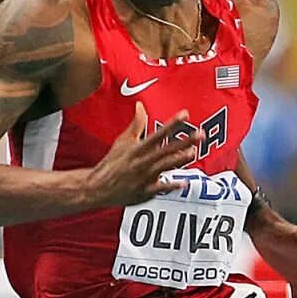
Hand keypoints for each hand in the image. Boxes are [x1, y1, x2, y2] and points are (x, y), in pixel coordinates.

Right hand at [84, 104, 201, 207]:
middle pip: (166, 149)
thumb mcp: (123, 142)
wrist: (97, 187)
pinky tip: (183, 183)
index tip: (185, 114)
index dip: (173, 123)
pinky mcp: (144, 191)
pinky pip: (159, 189)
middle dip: (184, 141)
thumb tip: (140, 105)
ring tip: (192, 152)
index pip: (158, 133)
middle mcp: (142, 162)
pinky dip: (171, 186)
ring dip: (179, 160)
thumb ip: (136, 124)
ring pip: (164, 167)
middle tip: (200, 134)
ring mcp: (143, 177)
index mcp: (137, 149)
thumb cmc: (112, 163)